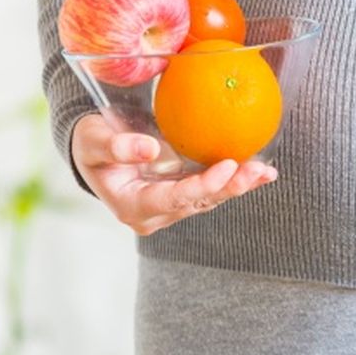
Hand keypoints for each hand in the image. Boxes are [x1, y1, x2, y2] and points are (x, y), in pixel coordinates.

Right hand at [71, 112, 277, 235]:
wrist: (94, 151)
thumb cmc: (90, 144)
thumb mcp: (93, 141)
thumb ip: (116, 146)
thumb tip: (150, 150)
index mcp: (131, 205)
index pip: (171, 199)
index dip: (200, 186)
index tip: (226, 166)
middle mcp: (155, 213)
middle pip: (197, 203)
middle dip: (229, 188)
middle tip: (256, 171)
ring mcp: (170, 207)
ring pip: (209, 200)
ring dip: (239, 186)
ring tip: (266, 171)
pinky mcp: (183, 195)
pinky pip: (213, 190)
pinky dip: (236, 180)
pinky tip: (262, 171)